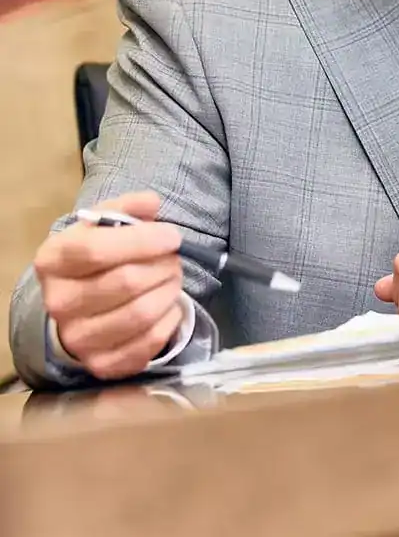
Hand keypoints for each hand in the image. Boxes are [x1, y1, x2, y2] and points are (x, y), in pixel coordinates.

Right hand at [34, 191, 185, 380]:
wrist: (81, 301)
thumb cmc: (99, 256)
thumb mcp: (106, 223)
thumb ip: (129, 207)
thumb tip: (151, 204)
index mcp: (53, 260)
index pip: (96, 250)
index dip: (143, 240)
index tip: (172, 236)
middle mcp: (58, 302)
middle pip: (126, 282)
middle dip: (164, 265)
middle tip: (174, 259)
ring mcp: (77, 338)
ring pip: (141, 312)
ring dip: (170, 290)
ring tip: (171, 279)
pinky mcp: (101, 364)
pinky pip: (150, 340)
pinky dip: (170, 319)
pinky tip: (167, 306)